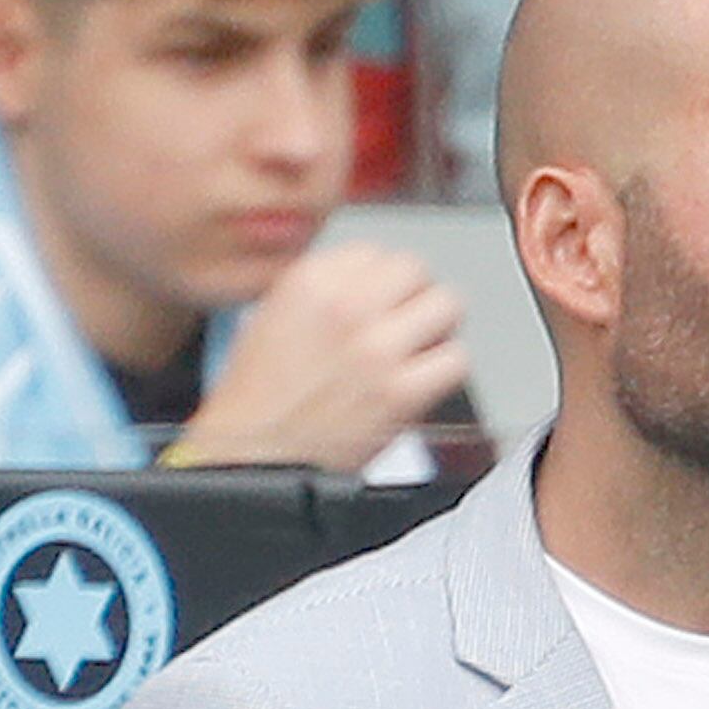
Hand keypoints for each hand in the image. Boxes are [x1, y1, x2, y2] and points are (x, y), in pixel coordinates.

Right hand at [167, 237, 471, 475]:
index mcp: (312, 282)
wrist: (253, 456)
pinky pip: (455, 360)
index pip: (374, 252)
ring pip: (446, 306)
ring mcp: (377, 348)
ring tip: (423, 346)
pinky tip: (428, 379)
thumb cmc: (258, 398)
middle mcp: (347, 307)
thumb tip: (366, 282)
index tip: (381, 298)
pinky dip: (447, 369)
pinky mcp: (401, 393)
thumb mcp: (274, 314)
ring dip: (438, 326)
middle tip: (408, 320)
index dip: (382, 278)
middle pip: (414, 270)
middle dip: (414, 295)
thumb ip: (325, 290)